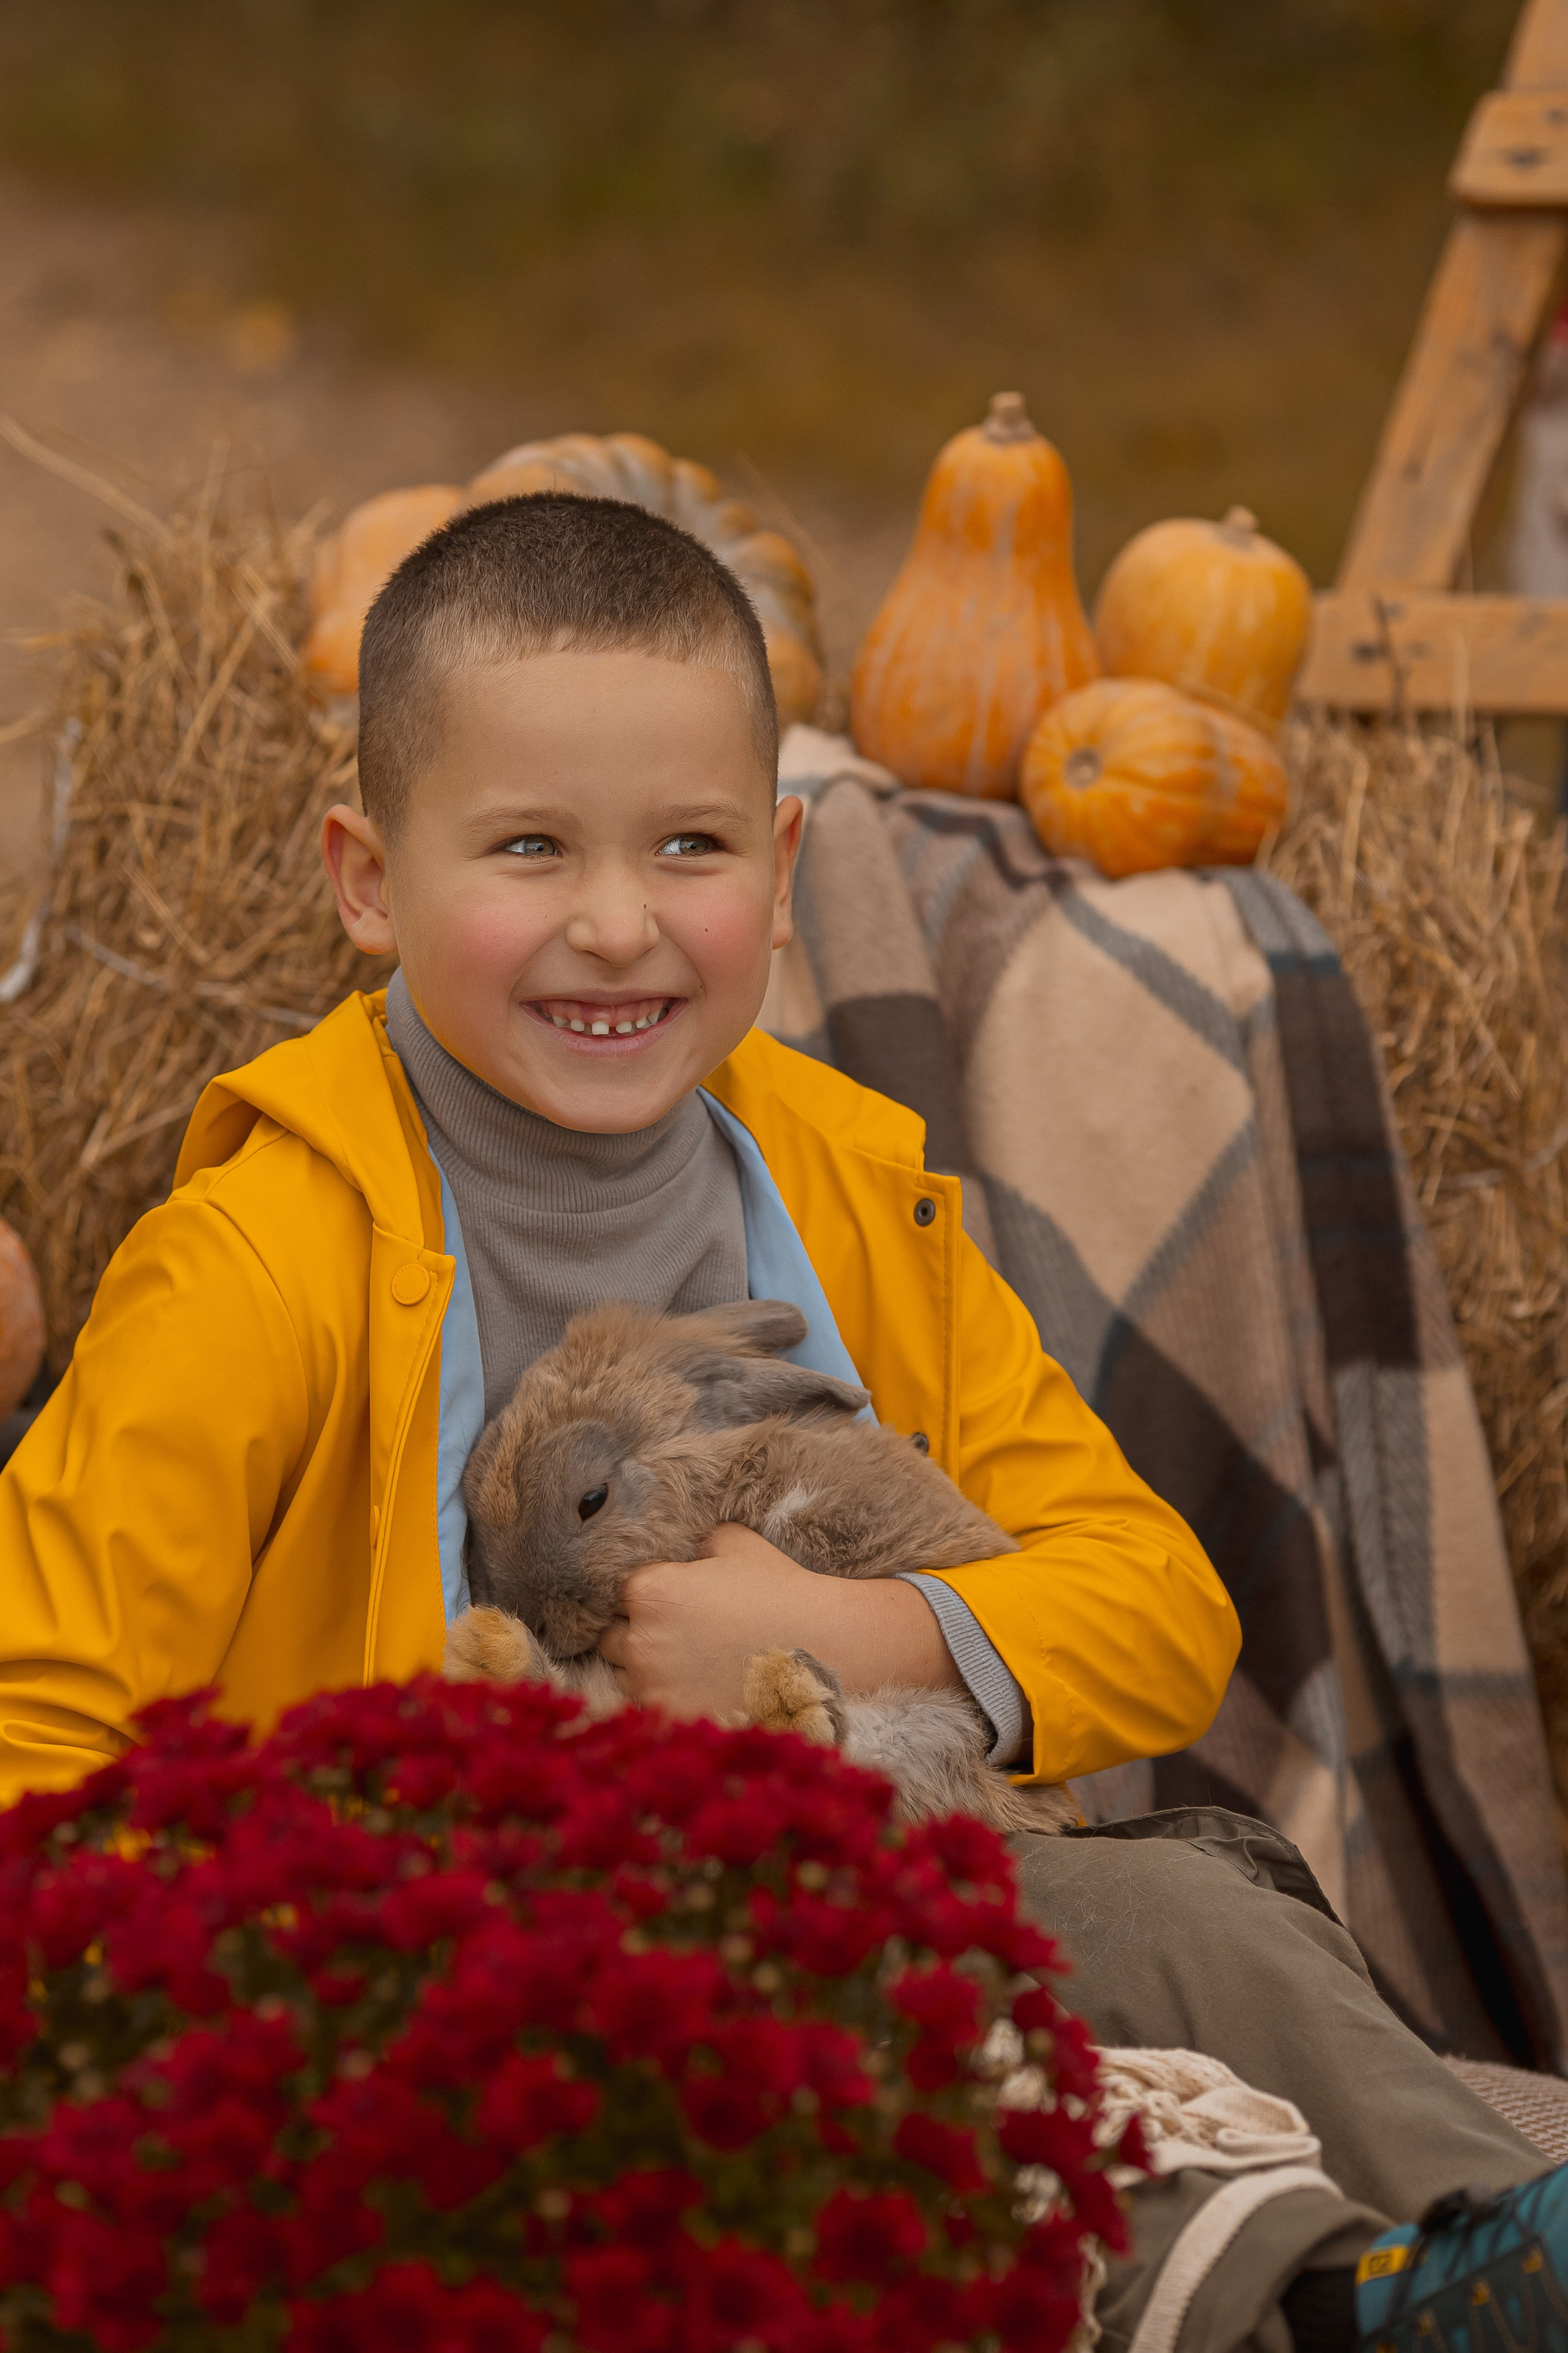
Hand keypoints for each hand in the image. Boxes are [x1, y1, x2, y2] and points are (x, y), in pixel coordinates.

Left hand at [595, 1523, 962, 1721]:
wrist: (826, 1649)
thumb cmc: (781, 1591)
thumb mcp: (738, 1545)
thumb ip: (699, 1544)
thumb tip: (686, 1553)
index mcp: (651, 1591)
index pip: (625, 1593)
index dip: (652, 1597)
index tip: (679, 1604)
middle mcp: (640, 1639)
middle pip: (615, 1637)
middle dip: (643, 1635)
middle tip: (685, 1637)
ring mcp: (652, 1686)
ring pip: (629, 1677)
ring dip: (651, 1671)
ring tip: (695, 1667)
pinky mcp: (672, 1721)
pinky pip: (652, 1709)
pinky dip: (671, 1701)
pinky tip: (702, 1691)